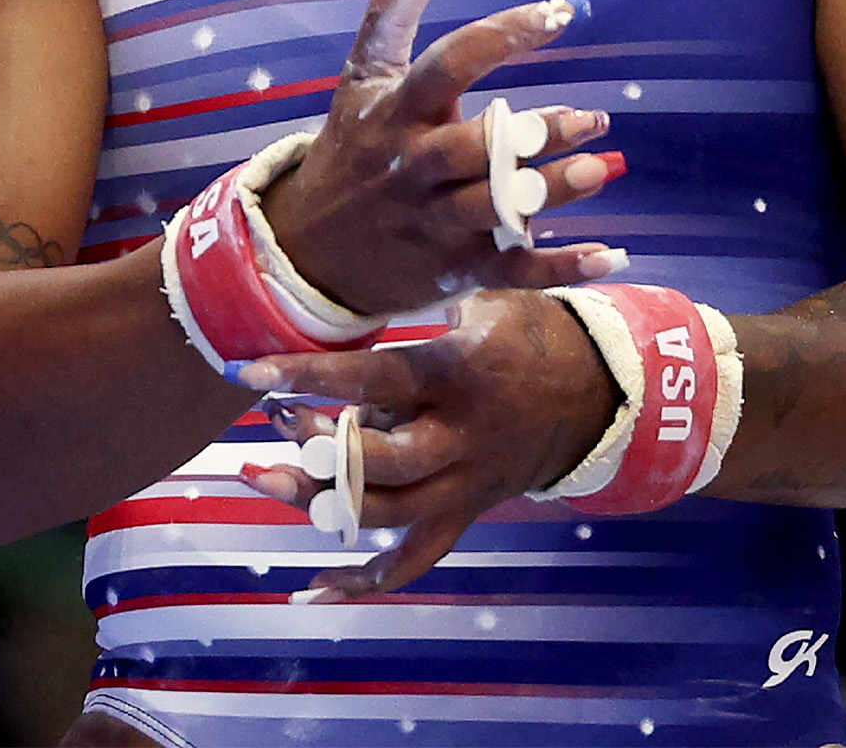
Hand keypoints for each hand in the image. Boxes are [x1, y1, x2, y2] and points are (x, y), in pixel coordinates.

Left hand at [233, 289, 617, 597]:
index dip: (313, 376)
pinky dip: (365, 579)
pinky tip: (311, 588)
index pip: (376, 378)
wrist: (592, 391)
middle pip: (384, 462)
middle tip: (270, 420)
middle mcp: (461, 438)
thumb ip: (422, 300)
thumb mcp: (479, 297)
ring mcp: (465, 483)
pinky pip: (417, 559)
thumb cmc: (518, 327)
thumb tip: (358, 258)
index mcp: (456, 374)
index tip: (252, 372)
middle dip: (317, 447)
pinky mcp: (466, 511)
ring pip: (390, 514)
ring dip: (321, 503)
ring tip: (260, 476)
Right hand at [260, 0, 625, 316]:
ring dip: (549, 192)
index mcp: (396, 112)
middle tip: (594, 117)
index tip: (559, 13)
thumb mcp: (361, 79)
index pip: (450, 65)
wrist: (311, 246)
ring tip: (599, 169)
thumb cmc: (352, 146)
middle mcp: (414, 165)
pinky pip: (513, 272)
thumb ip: (392, 12)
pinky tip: (609, 253)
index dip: (504, 36)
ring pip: (496, 208)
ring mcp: (434, 221)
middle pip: (475, 148)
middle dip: (534, 134)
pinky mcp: (454, 268)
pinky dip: (561, 267)